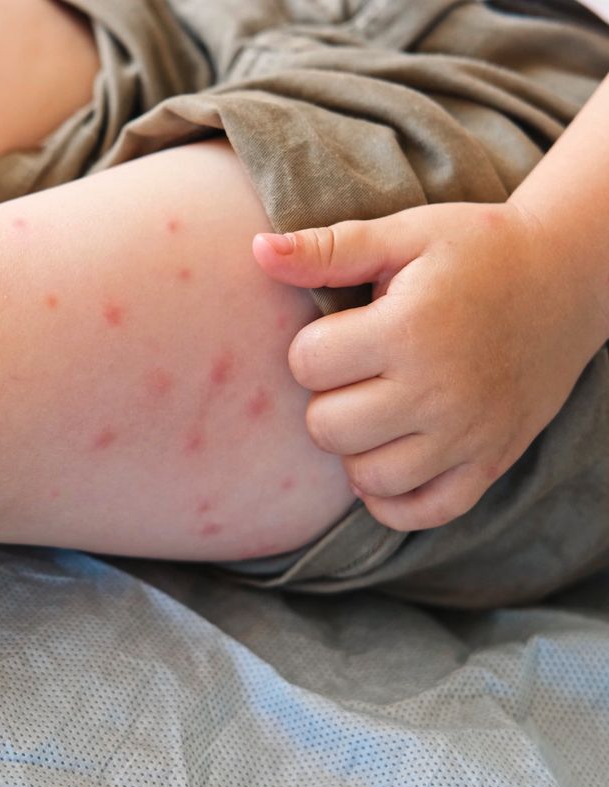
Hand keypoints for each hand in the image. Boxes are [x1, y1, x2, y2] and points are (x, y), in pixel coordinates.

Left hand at [253, 202, 606, 530]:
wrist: (568, 278)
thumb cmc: (477, 252)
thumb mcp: (405, 234)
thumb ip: (329, 248)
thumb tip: (258, 252)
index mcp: (410, 329)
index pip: (306, 364)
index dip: (312, 346)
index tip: (343, 330)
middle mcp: (438, 391)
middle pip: (327, 428)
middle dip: (327, 398)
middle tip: (357, 372)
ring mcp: (467, 435)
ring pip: (367, 477)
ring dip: (356, 448)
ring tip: (374, 409)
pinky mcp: (490, 463)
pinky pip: (423, 513)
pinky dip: (394, 499)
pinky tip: (388, 458)